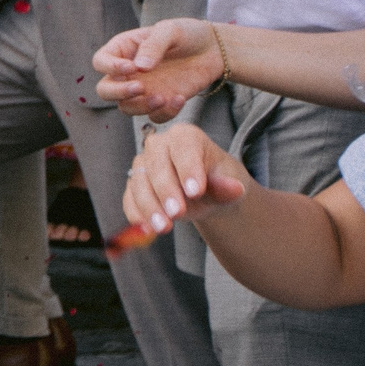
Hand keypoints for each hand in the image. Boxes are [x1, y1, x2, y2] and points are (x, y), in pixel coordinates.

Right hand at [91, 17, 223, 119]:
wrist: (214, 50)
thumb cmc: (187, 34)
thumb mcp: (170, 30)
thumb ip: (153, 46)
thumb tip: (139, 68)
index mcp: (123, 50)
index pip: (101, 61)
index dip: (110, 67)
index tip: (132, 67)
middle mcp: (128, 73)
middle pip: (105, 90)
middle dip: (118, 92)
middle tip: (140, 88)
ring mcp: (143, 90)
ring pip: (126, 107)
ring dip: (140, 107)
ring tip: (163, 97)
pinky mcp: (161, 103)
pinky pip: (154, 117)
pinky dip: (165, 113)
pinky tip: (180, 98)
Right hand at [121, 122, 250, 237]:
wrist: (203, 194)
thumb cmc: (216, 180)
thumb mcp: (228, 182)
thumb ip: (227, 186)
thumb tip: (235, 188)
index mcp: (184, 137)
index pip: (183, 148)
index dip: (188, 170)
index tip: (195, 192)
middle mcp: (158, 146)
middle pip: (157, 166)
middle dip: (166, 191)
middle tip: (177, 213)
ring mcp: (142, 165)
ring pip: (139, 183)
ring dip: (149, 206)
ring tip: (163, 227)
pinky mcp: (133, 185)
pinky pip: (130, 198)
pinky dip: (137, 214)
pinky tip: (147, 228)